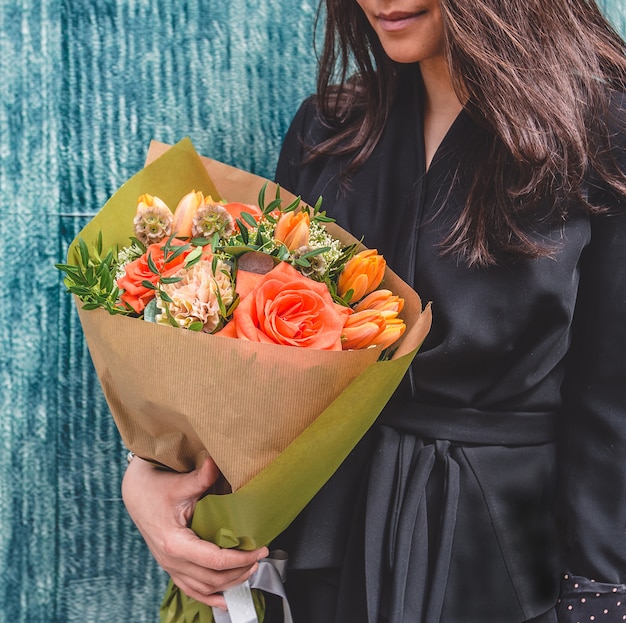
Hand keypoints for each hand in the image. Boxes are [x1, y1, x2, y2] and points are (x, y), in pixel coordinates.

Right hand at [121, 455, 268, 608]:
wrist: (135, 493)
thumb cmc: (155, 488)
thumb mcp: (181, 483)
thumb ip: (202, 477)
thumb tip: (218, 462)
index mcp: (175, 543)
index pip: (215, 561)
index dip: (241, 558)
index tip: (260, 549)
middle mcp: (171, 560)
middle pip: (213, 578)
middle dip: (240, 570)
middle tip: (260, 556)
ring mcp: (170, 566)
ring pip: (204, 587)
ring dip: (230, 583)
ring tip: (250, 570)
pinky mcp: (171, 565)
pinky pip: (191, 589)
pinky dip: (209, 597)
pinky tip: (224, 600)